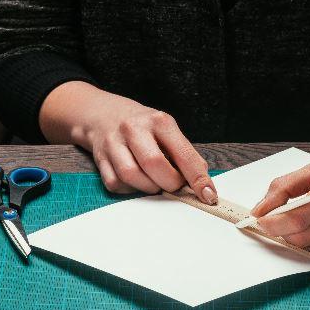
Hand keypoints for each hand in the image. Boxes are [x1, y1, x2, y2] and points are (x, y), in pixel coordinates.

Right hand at [39, 81, 216, 202]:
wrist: (103, 114)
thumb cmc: (143, 126)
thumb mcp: (167, 130)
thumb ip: (184, 154)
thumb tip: (202, 182)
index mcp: (159, 121)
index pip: (182, 154)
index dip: (198, 179)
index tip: (208, 195)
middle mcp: (134, 129)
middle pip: (155, 165)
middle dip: (170, 183)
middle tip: (174, 185)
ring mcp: (114, 143)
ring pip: (132, 176)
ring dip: (149, 187)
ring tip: (155, 182)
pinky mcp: (100, 158)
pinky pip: (116, 183)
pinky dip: (130, 189)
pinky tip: (137, 181)